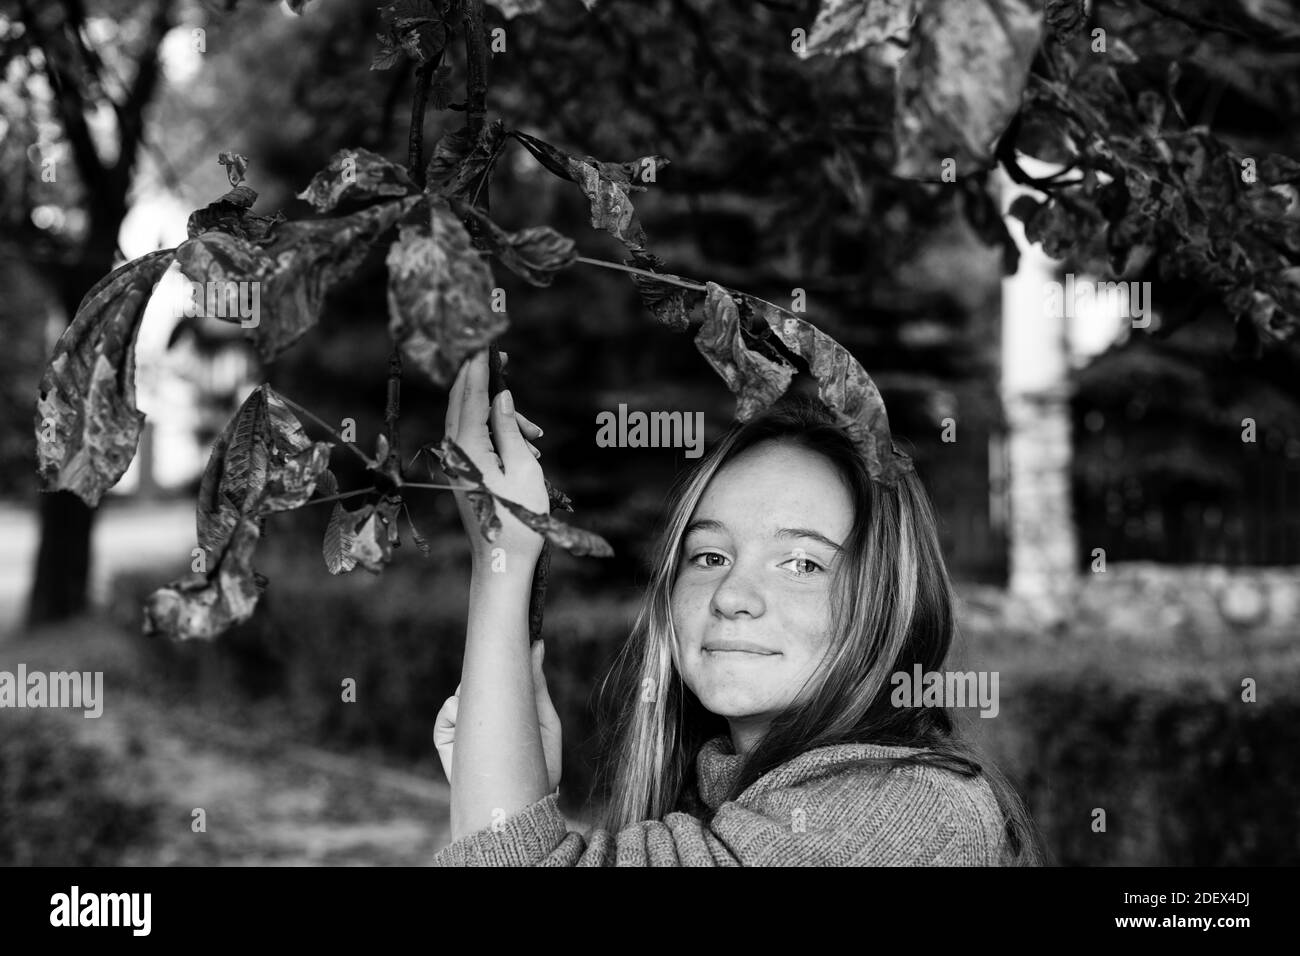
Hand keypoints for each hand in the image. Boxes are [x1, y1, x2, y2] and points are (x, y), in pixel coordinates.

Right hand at [434, 639, 562, 792]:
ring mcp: (463, 726)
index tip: (507, 637)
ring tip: (492, 712)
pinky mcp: (447, 740)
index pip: (497, 675)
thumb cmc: (540, 763)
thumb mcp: (544, 720)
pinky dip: (457, 712)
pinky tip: (473, 728)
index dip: (497, 657)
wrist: (523, 803)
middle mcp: (484, 713)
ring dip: (474, 694)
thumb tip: (537, 644)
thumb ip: (536, 685)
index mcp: (507, 706)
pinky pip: (448, 711)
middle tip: (494, 666)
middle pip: (475, 678)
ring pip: (461, 692)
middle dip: (484, 672)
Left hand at [443, 349, 548, 567]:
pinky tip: (528, 445)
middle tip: (499, 356)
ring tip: (535, 433)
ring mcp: (458, 463)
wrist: (504, 561)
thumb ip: (509, 429)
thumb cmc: (519, 521)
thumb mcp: (524, 468)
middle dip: (482, 378)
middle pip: (462, 403)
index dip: (477, 368)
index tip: (482, 343)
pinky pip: (478, 439)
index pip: (470, 397)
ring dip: (503, 416)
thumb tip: (502, 398)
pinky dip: (501, 434)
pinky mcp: (465, 472)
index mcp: (467, 450)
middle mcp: (455, 453)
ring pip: (474, 421)